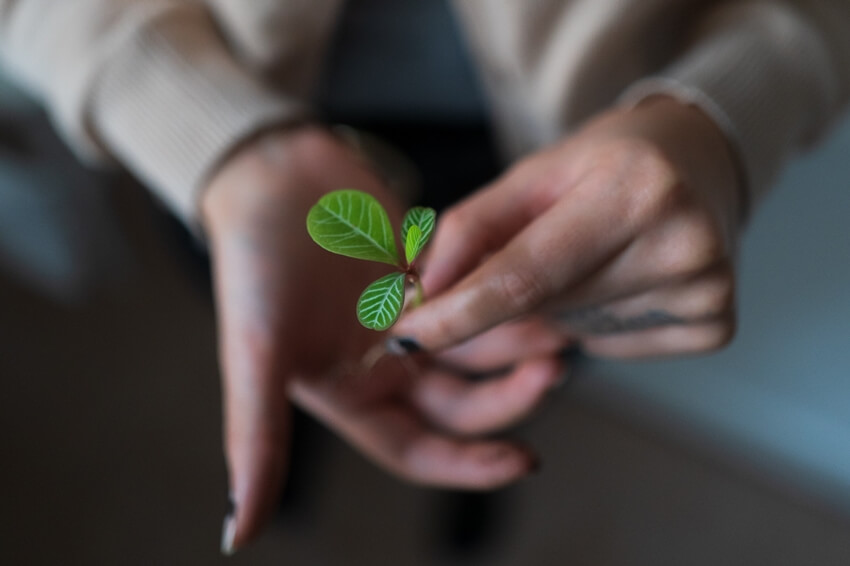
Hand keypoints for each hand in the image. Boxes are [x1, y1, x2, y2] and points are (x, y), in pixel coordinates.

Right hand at [201, 127, 561, 552]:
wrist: (268, 175)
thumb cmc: (254, 266)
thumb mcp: (258, 355)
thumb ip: (256, 441)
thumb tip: (234, 535)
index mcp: (350, 395)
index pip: (420, 449)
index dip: (470, 465)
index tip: (525, 461)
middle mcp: (383, 365)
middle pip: (461, 401)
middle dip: (510, 395)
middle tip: (553, 369)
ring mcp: (408, 318)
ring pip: (477, 348)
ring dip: (516, 343)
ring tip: (559, 329)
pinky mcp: (425, 273)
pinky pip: (475, 293)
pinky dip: (503, 293)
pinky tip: (537, 283)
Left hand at [395, 97, 742, 358]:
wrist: (699, 163)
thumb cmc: (607, 163)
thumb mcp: (534, 175)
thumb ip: (472, 230)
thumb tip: (423, 294)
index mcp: (633, 190)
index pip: (523, 277)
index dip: (457, 313)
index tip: (406, 335)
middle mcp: (681, 243)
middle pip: (545, 307)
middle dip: (511, 296)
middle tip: (540, 246)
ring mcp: (706, 289)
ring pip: (574, 331)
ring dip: (559, 306)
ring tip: (595, 252)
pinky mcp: (715, 324)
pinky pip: (613, 347)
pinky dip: (598, 322)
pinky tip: (624, 277)